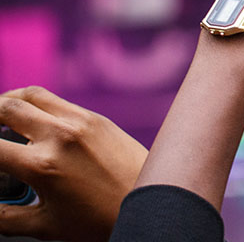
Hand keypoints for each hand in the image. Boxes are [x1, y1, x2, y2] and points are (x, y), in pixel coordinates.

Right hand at [0, 86, 147, 241]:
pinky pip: (57, 100)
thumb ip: (5, 218)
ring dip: (8, 101)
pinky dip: (35, 103)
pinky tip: (28, 117)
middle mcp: (60, 136)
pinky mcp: (97, 118)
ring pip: (32, 94)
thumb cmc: (98, 221)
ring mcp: (81, 122)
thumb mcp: (44, 226)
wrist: (151, 203)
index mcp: (43, 165)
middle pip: (6, 107)